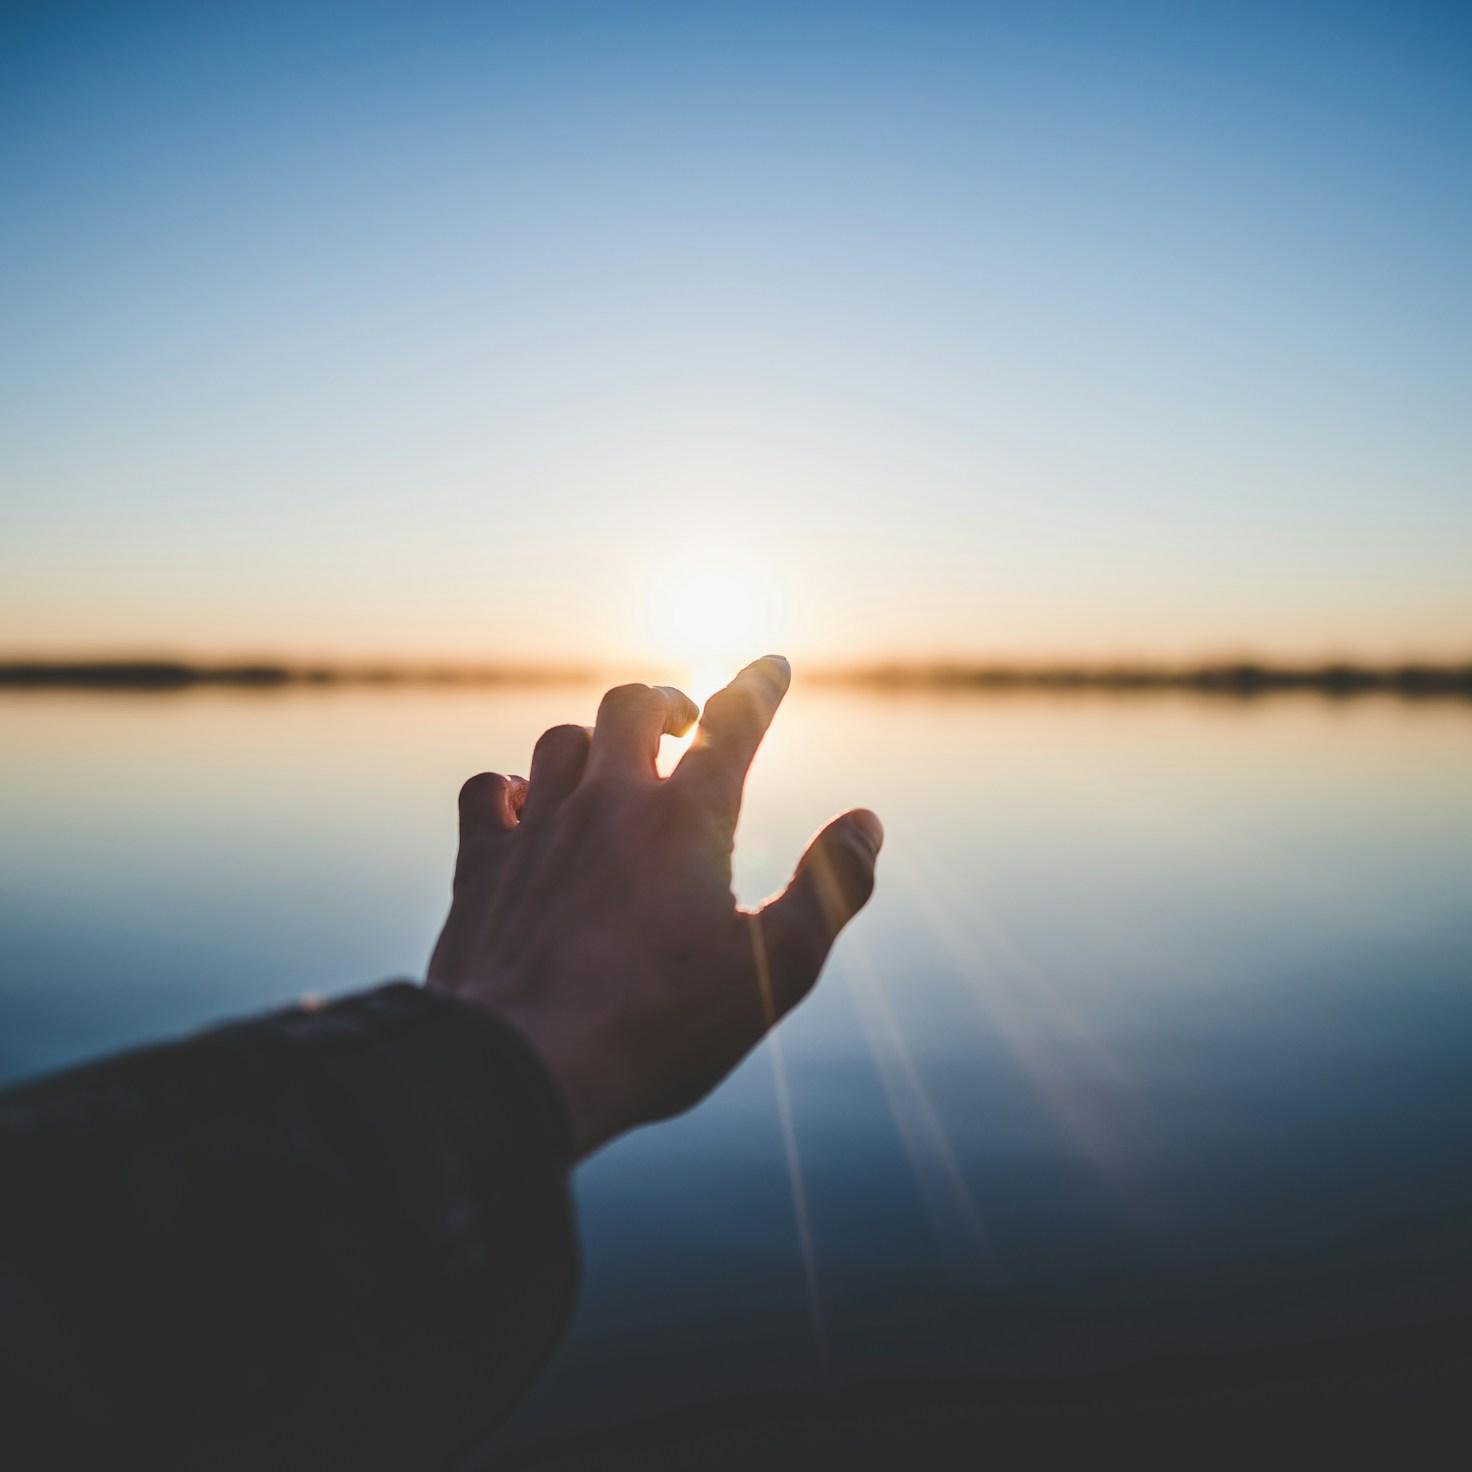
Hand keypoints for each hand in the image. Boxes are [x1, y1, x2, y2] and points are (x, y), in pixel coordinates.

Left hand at [426, 655, 882, 1156]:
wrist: (522, 1068)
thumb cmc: (660, 1027)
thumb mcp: (776, 970)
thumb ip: (830, 889)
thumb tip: (867, 822)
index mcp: (686, 820)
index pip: (733, 723)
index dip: (758, 686)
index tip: (772, 665)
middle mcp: (608, 803)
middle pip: (634, 705)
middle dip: (667, 702)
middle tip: (684, 722)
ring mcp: (538, 828)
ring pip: (561, 740)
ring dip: (594, 740)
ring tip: (613, 763)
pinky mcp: (483, 865)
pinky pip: (489, 789)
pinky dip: (512, 785)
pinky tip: (526, 805)